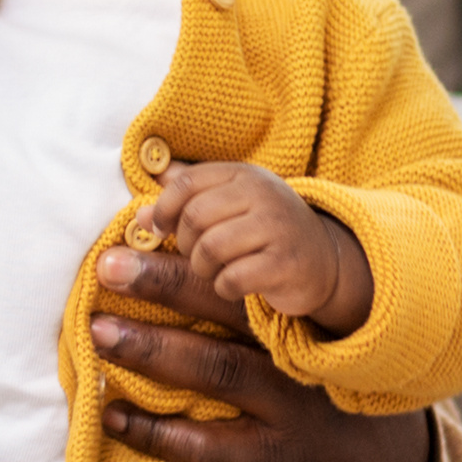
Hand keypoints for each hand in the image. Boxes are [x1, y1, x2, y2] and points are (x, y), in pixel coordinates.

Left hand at [85, 245, 436, 461]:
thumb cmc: (315, 395)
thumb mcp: (299, 343)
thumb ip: (251, 304)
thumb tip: (178, 242)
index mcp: (295, 317)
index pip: (242, 273)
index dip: (191, 249)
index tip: (140, 226)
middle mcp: (294, 355)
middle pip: (227, 309)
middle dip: (164, 283)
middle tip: (108, 265)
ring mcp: (286, 410)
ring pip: (216, 370)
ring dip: (152, 348)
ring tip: (99, 332)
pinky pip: (205, 445)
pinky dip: (154, 430)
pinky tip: (112, 414)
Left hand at [141, 161, 373, 336]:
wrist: (322, 258)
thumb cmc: (263, 230)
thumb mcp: (229, 204)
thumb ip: (185, 201)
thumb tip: (140, 215)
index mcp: (243, 175)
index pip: (185, 183)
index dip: (164, 209)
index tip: (161, 229)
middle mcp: (262, 195)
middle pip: (194, 217)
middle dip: (185, 243)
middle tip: (195, 256)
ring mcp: (276, 228)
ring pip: (210, 248)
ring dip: (203, 267)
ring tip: (215, 270)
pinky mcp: (285, 264)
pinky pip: (232, 278)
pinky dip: (225, 287)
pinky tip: (235, 285)